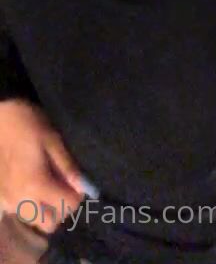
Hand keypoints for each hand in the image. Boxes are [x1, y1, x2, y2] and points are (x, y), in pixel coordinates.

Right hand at [0, 99, 84, 233]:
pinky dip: (30, 204)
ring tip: (49, 185)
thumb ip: (68, 167)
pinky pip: (20, 211)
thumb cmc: (29, 125)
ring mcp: (8, 201)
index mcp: (36, 185)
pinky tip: (32, 185)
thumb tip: (82, 187)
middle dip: (61, 209)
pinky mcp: (1, 197)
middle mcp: (20, 200)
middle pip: (49, 223)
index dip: (77, 195)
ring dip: (45, 209)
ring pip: (34, 220)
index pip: (66, 206)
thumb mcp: (54, 141)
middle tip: (64, 188)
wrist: (2, 116)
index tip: (77, 182)